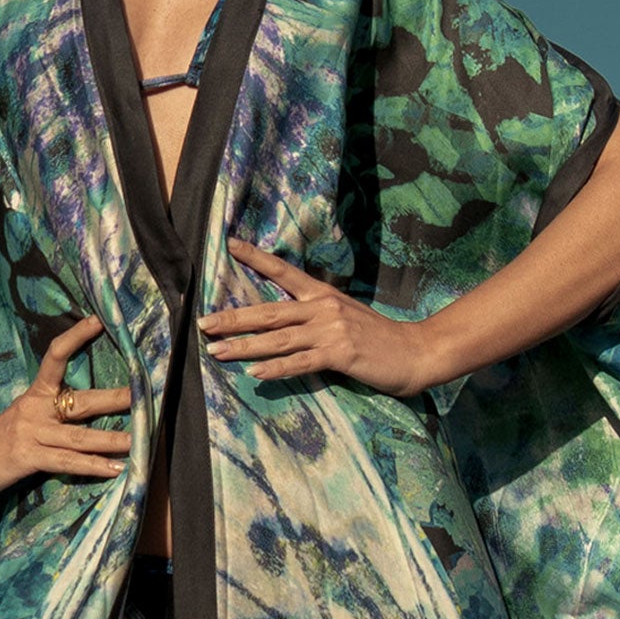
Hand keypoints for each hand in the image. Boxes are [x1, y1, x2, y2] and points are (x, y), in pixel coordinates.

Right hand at [0, 313, 134, 500]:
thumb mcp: (24, 418)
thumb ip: (51, 413)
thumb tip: (88, 411)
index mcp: (34, 394)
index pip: (55, 356)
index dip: (76, 337)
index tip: (98, 322)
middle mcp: (34, 409)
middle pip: (82, 400)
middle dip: (116, 398)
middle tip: (144, 394)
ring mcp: (31, 433)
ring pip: (80, 436)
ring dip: (111, 440)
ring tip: (138, 441)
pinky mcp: (28, 457)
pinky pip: (67, 462)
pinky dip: (93, 466)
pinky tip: (114, 470)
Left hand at [204, 242, 444, 398]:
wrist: (417, 352)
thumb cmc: (380, 340)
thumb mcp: (347, 318)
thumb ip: (317, 318)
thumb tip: (286, 327)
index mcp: (323, 296)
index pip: (284, 272)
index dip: (257, 258)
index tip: (230, 244)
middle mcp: (323, 309)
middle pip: (269, 312)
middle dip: (233, 318)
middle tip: (203, 323)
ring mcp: (331, 331)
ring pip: (278, 339)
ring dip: (244, 346)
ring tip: (217, 352)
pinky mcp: (340, 354)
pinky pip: (301, 362)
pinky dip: (276, 369)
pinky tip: (254, 373)